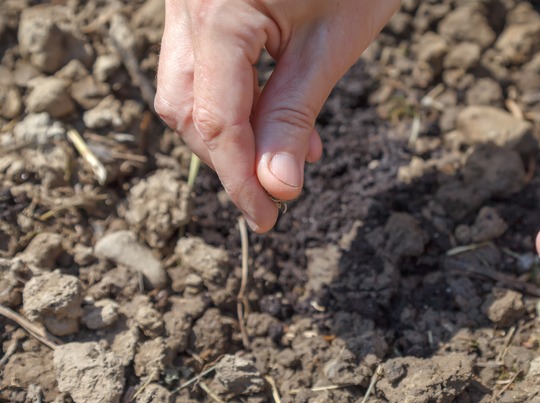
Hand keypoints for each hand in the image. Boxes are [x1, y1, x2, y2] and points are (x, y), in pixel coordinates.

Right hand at [155, 0, 399, 231]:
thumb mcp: (330, 46)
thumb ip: (295, 116)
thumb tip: (276, 188)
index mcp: (215, 14)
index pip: (215, 121)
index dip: (239, 179)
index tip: (267, 221)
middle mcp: (185, 7)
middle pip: (186, 109)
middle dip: (229, 159)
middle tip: (275, 195)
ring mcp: (187, 3)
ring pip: (188, 90)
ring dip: (234, 134)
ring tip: (292, 158)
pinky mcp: (202, 4)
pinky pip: (205, 66)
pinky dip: (238, 102)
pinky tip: (282, 120)